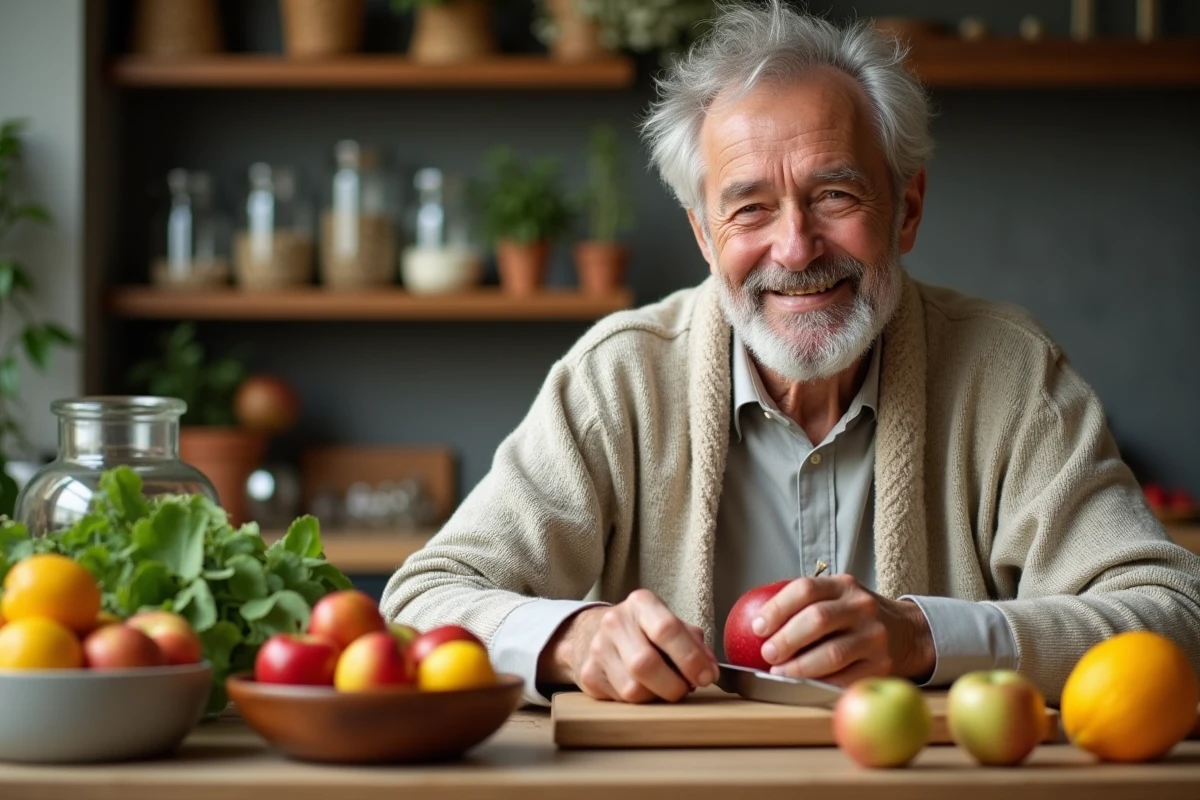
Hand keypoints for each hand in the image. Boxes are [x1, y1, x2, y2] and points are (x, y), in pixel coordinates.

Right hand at [538, 589, 719, 702]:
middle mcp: (615, 622)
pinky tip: (643, 688)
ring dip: (657, 697)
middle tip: (685, 688)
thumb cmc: (643, 631)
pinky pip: (621, 700)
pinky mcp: (588, 674)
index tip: (706, 676)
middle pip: (646, 664)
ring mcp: (598, 648)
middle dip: (674, 685)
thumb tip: (710, 670)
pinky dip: (640, 701)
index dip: (691, 658)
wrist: (593, 633)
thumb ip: (694, 643)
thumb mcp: (668, 624)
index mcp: (641, 603)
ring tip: (663, 687)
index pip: (667, 629)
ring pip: (633, 689)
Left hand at [752, 574, 934, 684]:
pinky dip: (821, 684)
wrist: (906, 632)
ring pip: (832, 653)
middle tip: (767, 653)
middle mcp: (862, 607)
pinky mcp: (882, 665)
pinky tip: (803, 687)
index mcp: (844, 585)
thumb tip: (754, 625)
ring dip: (800, 667)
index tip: (757, 627)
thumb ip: (803, 604)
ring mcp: (874, 637)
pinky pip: (846, 679)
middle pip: (817, 620)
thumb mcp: (836, 597)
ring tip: (779, 673)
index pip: (805, 589)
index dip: (777, 608)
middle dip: (786, 639)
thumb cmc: (854, 617)